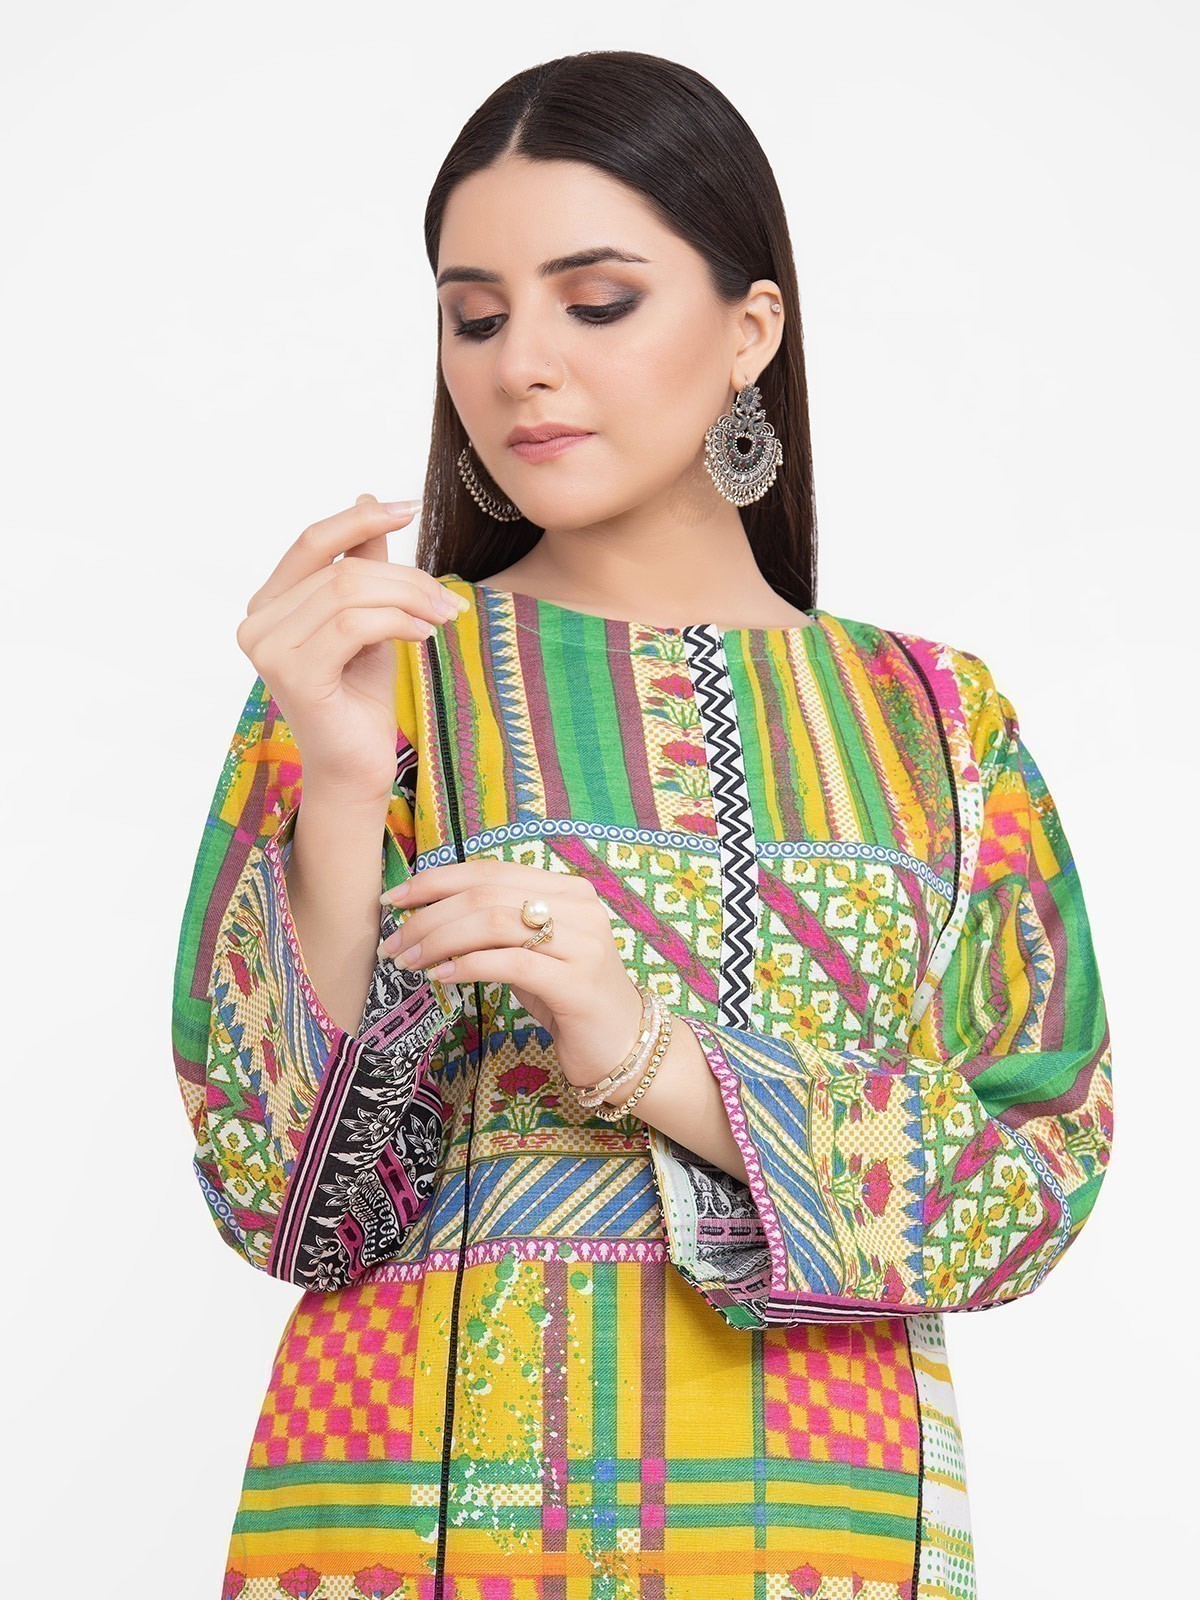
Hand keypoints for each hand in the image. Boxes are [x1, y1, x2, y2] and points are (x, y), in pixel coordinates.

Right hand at [235, 493, 469, 807]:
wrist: (357, 766)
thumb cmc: (360, 695)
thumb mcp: (369, 619)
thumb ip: (363, 566)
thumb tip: (368, 498)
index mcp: (269, 604)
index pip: (312, 541)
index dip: (360, 518)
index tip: (410, 507)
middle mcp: (257, 622)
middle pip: (341, 569)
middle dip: (405, 577)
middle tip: (449, 599)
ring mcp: (268, 649)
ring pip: (348, 592)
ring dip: (409, 598)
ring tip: (445, 616)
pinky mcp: (292, 674)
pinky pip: (352, 625)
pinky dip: (397, 622)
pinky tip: (425, 635)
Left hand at [378, 858, 647, 1090]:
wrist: (623, 1045)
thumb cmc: (567, 995)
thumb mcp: (531, 950)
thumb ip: (496, 924)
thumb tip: (426, 912)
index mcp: (566, 889)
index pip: (489, 871)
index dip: (436, 881)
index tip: (394, 900)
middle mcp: (579, 907)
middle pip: (485, 896)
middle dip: (428, 917)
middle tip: (393, 943)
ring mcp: (583, 943)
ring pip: (493, 925)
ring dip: (439, 942)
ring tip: (408, 963)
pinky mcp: (578, 982)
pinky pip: (510, 963)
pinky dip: (468, 966)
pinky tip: (441, 977)